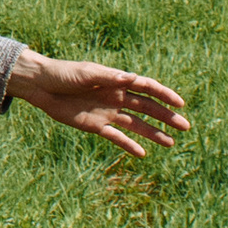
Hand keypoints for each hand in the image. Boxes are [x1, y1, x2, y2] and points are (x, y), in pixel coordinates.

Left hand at [8, 50, 189, 157]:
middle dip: (166, 117)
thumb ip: (109, 77)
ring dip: (153, 133)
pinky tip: (143, 153)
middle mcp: (116, 97)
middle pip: (147, 108)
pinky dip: (129, 145)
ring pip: (136, 125)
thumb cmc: (64, 74)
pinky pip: (117, 137)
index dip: (164, 95)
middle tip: (185, 127)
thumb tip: (132, 78)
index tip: (180, 104)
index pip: (146, 88)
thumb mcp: (86, 73)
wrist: (42, 86)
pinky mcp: (96, 126)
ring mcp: (108, 112)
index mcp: (117, 81)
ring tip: (171, 143)